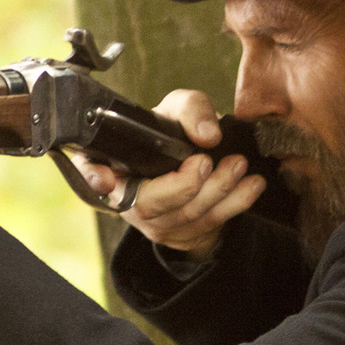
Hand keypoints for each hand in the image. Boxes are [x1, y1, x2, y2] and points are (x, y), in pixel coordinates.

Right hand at [73, 91, 264, 261]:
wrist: (192, 162)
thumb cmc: (173, 133)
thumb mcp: (177, 109)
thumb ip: (190, 110)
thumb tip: (208, 135)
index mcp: (113, 164)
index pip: (91, 172)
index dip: (93, 178)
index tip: (105, 179)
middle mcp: (127, 198)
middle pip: (149, 203)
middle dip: (184, 185)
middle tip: (208, 160)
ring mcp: (153, 223)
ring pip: (185, 215)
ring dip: (218, 190)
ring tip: (239, 164)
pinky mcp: (181, 235)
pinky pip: (210, 224)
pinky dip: (236, 203)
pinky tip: (253, 184)